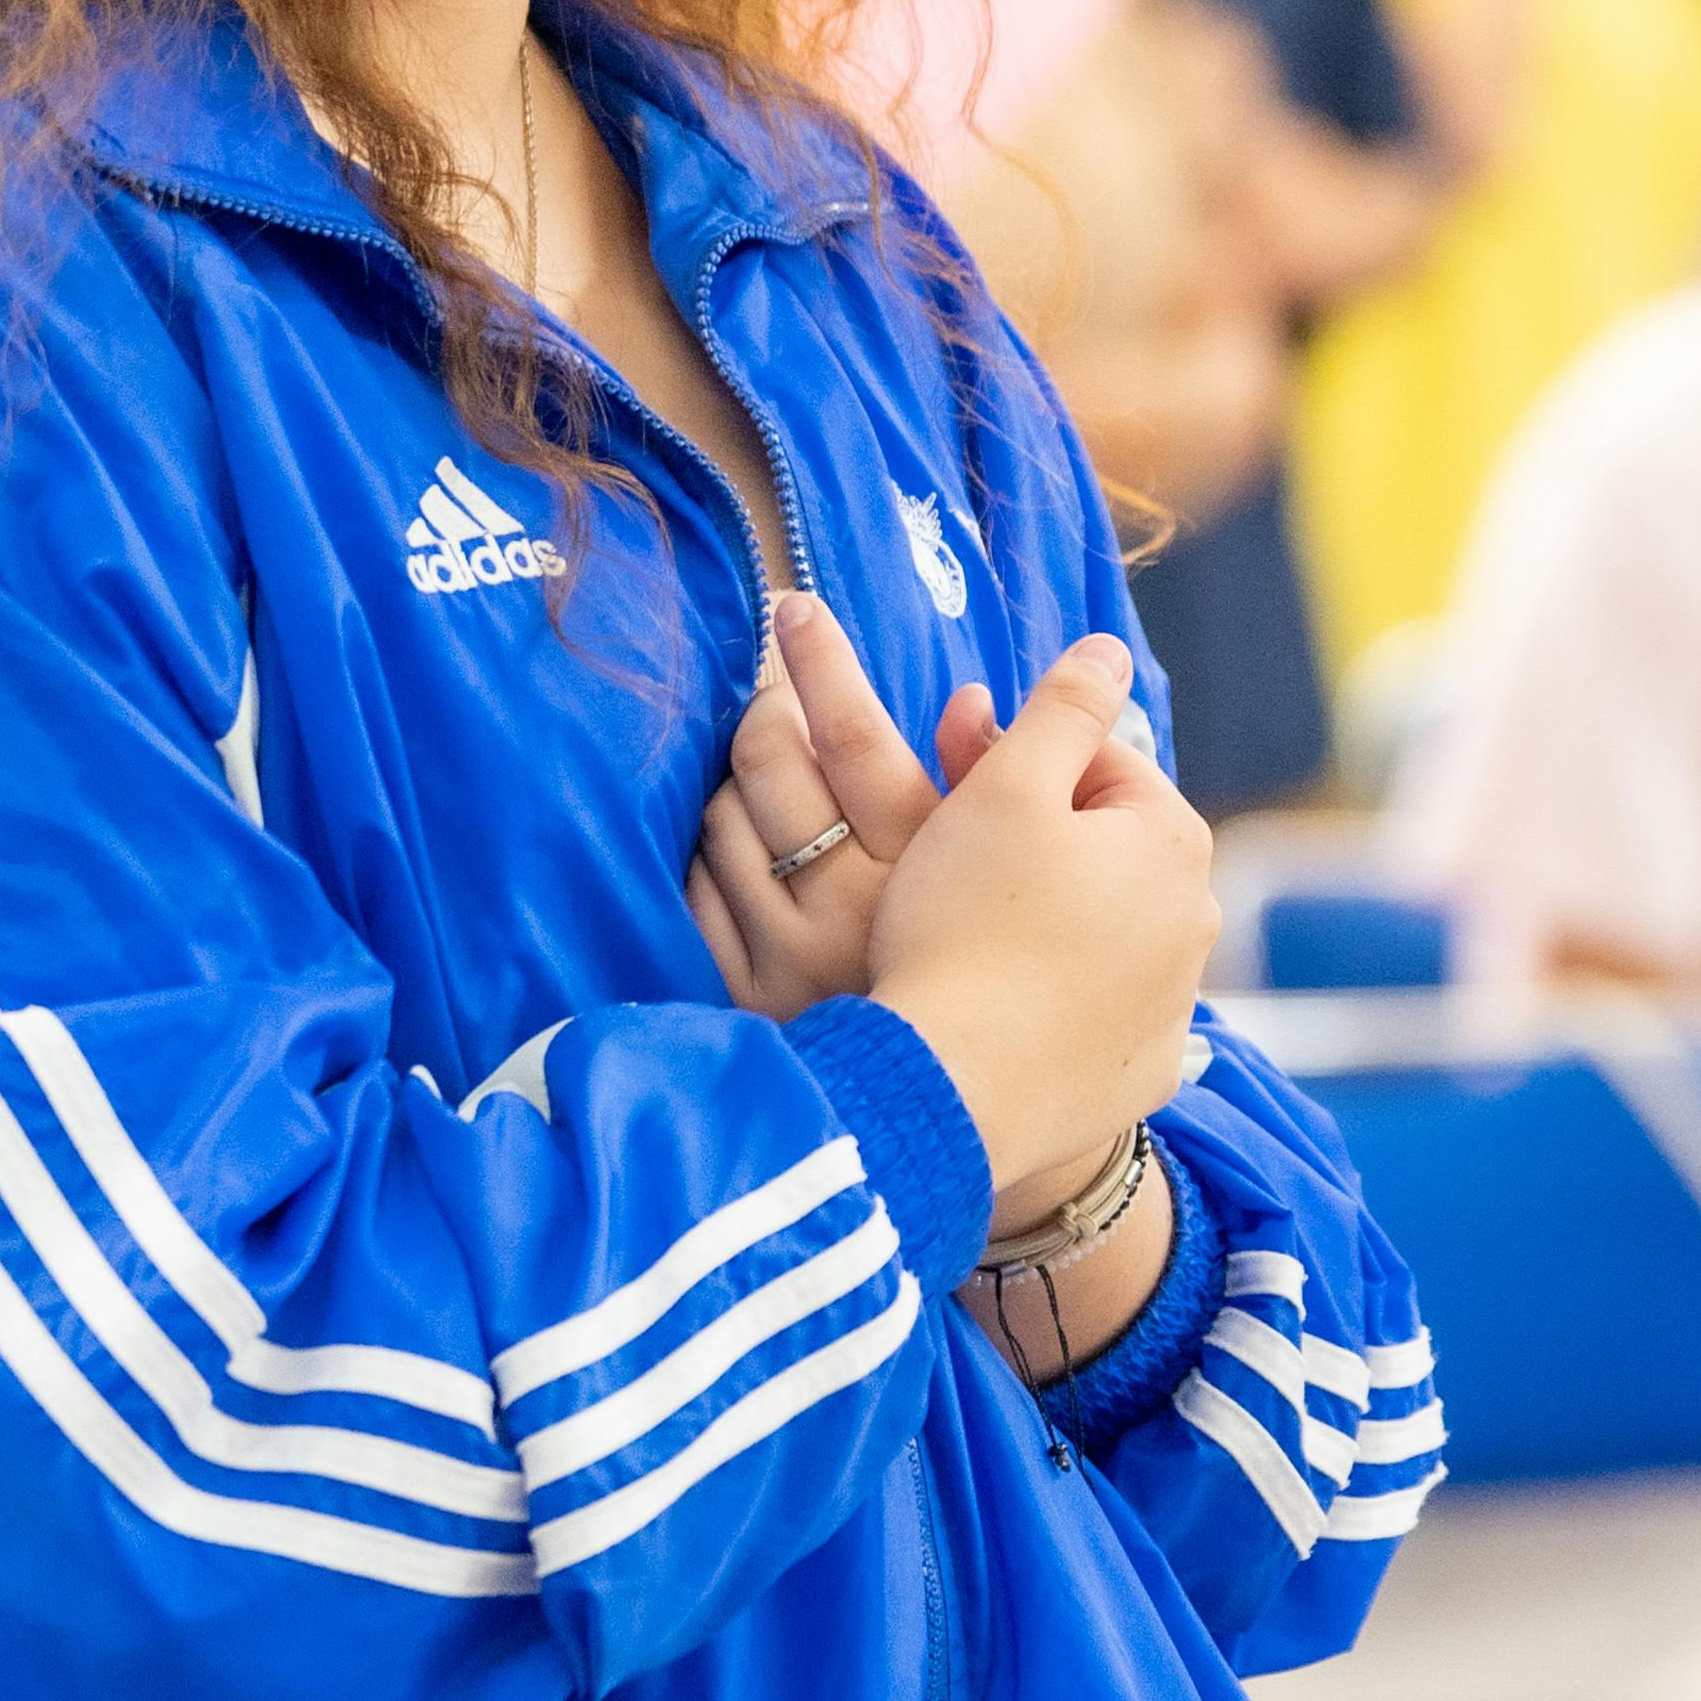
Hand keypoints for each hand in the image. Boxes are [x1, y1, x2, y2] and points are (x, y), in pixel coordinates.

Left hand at [690, 594, 991, 1015]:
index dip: (819, 658)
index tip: (792, 606)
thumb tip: (964, 698)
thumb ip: (985, 778)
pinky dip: (712, 855)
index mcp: (925, 862)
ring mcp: (790, 955)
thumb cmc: (990, 960)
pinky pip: (697, 889)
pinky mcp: (748, 996)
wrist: (965, 1093)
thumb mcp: (1002, 869)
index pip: (854, 733)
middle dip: (764, 710)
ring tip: (769, 780)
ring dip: (736, 784)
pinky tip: (741, 849)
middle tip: (776, 694)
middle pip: (768, 762)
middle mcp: (851, 904)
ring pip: (722, 820)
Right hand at [868, 635, 1213, 1208]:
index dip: (1021, 765)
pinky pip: (1099, 1015)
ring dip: (1050, 918)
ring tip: (969, 935)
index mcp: (1173, 841)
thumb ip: (1063, 707)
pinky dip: (1058, 1002)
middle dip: (1040, 839)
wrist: (949, 1083)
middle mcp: (1197, 922)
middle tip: (953, 862)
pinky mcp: (1142, 1076)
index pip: (1101, 765)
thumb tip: (1110, 650)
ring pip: (1104, 931)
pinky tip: (1002, 1005)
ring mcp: (1175, 1007)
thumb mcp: (1007, 787)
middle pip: (1107, 850)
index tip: (957, 790)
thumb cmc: (967, 921)